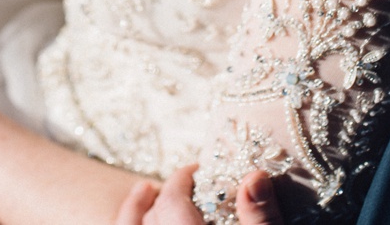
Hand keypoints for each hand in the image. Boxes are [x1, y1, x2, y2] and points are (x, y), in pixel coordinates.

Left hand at [114, 166, 282, 224]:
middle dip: (169, 193)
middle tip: (188, 183)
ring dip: (138, 210)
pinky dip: (129, 222)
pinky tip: (139, 212)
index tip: (197, 169)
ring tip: (145, 190)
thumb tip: (255, 174)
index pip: (173, 201)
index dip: (183, 180)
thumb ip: (260, 217)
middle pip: (156, 214)